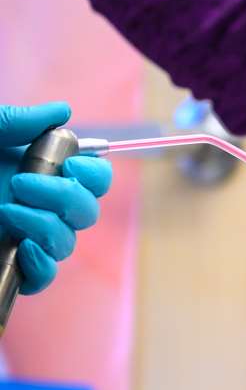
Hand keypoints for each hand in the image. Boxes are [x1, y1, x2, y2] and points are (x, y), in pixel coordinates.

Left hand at [0, 102, 112, 294]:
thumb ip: (16, 121)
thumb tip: (62, 111)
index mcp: (32, 172)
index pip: (90, 178)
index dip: (93, 173)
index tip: (69, 163)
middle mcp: (32, 206)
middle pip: (86, 212)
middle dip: (66, 196)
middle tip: (21, 183)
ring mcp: (18, 237)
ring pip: (67, 243)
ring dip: (47, 226)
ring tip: (6, 211)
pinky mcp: (3, 264)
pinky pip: (42, 277)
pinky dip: (41, 266)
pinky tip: (23, 247)